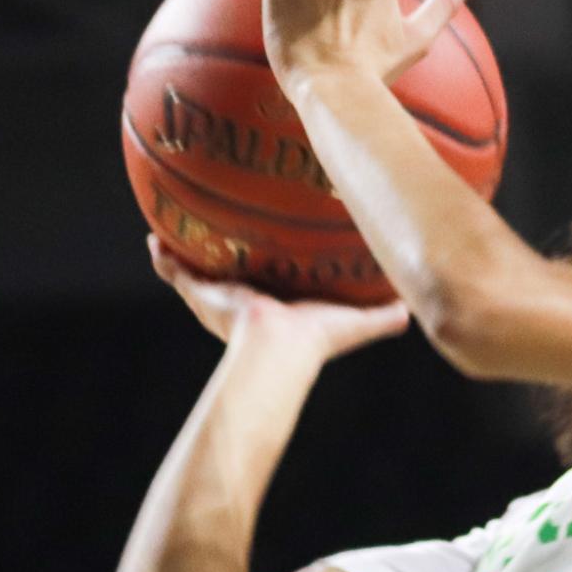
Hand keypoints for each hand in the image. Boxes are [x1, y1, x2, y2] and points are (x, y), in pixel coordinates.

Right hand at [150, 237, 409, 360]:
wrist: (279, 350)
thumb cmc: (316, 341)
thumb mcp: (355, 322)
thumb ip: (384, 317)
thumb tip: (416, 310)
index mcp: (279, 305)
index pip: (277, 278)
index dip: (276, 264)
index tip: (279, 241)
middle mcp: (247, 297)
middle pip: (236, 268)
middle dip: (231, 250)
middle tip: (228, 221)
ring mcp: (222, 295)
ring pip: (201, 267)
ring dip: (191, 247)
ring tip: (179, 223)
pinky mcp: (203, 292)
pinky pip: (177, 271)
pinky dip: (164, 257)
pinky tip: (154, 237)